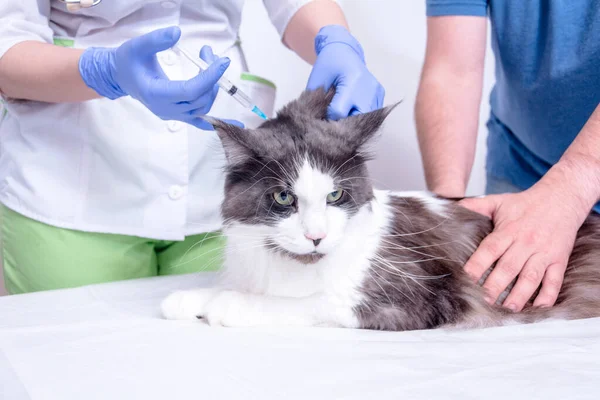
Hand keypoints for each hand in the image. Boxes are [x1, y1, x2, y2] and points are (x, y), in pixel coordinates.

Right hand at [78, 26, 241, 129]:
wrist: (121, 77)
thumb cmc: (128, 61)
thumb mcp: (138, 46)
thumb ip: (156, 40)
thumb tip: (177, 32)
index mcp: (156, 94)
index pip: (190, 90)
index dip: (209, 77)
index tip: (222, 62)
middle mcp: (166, 109)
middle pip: (200, 98)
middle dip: (211, 76)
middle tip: (210, 54)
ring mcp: (173, 115)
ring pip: (203, 107)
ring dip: (212, 86)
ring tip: (210, 63)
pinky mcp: (179, 115)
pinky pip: (201, 122)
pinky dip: (218, 121)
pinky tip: (236, 123)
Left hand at [306, 25, 384, 119]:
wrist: (343, 51)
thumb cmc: (328, 64)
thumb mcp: (317, 81)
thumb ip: (317, 103)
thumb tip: (319, 124)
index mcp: (352, 80)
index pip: (339, 112)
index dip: (328, 117)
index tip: (323, 114)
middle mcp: (368, 86)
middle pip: (356, 119)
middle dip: (342, 123)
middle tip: (332, 118)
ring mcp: (376, 91)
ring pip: (365, 119)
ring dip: (352, 120)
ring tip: (342, 113)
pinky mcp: (380, 94)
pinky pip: (371, 113)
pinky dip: (360, 116)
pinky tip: (351, 109)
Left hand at [460, 181, 583, 311]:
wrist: (561, 198)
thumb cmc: (526, 203)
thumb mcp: (498, 201)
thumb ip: (475, 206)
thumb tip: (453, 208)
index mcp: (508, 230)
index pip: (490, 250)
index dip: (477, 266)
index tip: (466, 280)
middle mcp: (526, 242)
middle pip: (508, 268)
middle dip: (494, 287)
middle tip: (483, 302)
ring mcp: (544, 253)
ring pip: (530, 277)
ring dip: (519, 296)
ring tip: (507, 310)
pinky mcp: (559, 260)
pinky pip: (554, 281)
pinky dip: (548, 296)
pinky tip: (538, 308)